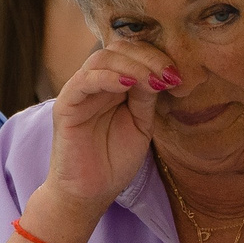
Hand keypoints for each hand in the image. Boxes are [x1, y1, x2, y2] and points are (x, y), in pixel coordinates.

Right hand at [25, 37, 179, 242]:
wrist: (90, 193)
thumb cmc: (114, 161)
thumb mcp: (141, 124)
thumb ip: (146, 97)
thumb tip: (161, 72)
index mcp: (113, 84)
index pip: (132, 53)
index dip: (155, 57)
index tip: (178, 75)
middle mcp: (95, 83)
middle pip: (118, 49)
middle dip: (147, 57)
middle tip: (169, 74)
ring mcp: (79, 92)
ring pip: (101, 58)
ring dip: (131, 64)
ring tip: (153, 80)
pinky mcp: (66, 106)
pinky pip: (83, 81)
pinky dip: (107, 77)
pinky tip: (128, 85)